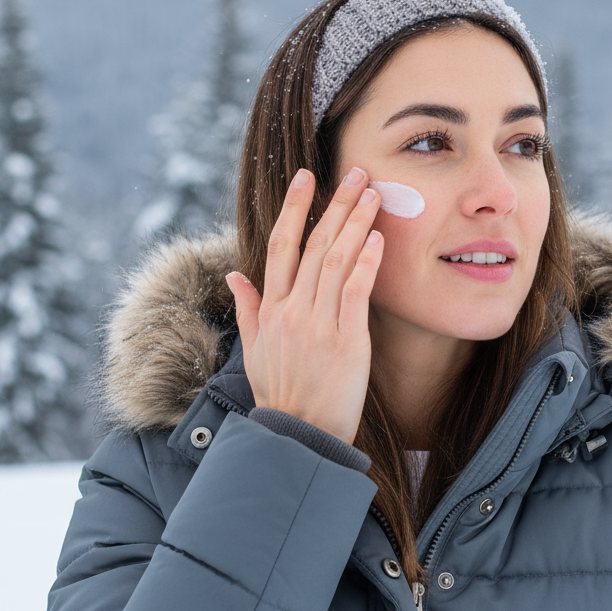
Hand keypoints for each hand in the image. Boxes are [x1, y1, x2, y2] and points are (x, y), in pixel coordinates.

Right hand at [226, 166, 383, 444]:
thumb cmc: (280, 394)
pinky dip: (366, 262)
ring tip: (373, 194)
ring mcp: (318, 324)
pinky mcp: (345, 341)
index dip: (294, 208)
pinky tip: (377, 238)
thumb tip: (233, 275)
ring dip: (356, 223)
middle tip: (356, 173)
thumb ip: (248, 309)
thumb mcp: (254, 350)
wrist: (297, 436)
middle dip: (336, 205)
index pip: (280, 245)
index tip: (306, 177)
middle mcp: (291, 310)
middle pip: (314, 245)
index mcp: (270, 309)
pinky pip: (355, 292)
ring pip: (336, 261)